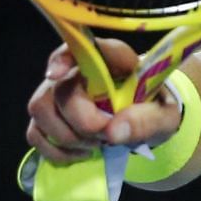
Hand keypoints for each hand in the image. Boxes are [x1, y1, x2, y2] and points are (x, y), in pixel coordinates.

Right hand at [26, 38, 182, 162]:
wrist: (147, 119)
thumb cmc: (155, 108)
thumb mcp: (165, 116)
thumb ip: (146, 120)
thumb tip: (113, 131)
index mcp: (113, 58)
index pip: (83, 47)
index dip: (64, 57)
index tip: (56, 74)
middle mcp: (78, 69)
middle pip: (59, 89)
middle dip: (82, 121)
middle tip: (107, 136)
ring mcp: (57, 91)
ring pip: (41, 109)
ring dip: (68, 137)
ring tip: (97, 144)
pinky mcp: (48, 117)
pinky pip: (35, 133)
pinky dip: (57, 151)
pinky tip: (82, 153)